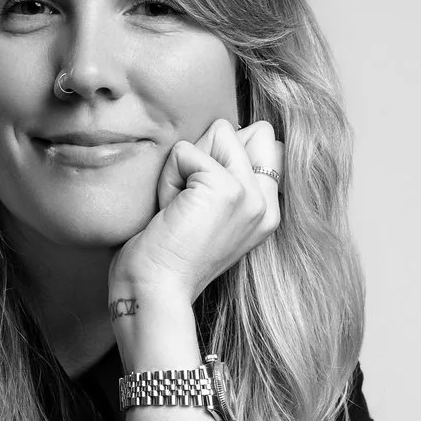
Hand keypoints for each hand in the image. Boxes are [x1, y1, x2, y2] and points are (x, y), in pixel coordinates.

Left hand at [107, 119, 283, 305]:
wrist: (153, 293)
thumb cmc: (164, 256)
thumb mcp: (204, 210)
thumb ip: (224, 172)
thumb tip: (224, 128)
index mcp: (267, 210)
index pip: (263, 139)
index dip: (217, 156)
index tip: (199, 205)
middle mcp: (266, 204)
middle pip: (236, 130)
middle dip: (199, 158)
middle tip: (185, 208)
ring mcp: (251, 196)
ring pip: (216, 133)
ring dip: (182, 168)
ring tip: (177, 210)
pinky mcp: (226, 190)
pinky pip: (185, 151)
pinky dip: (168, 177)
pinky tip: (169, 213)